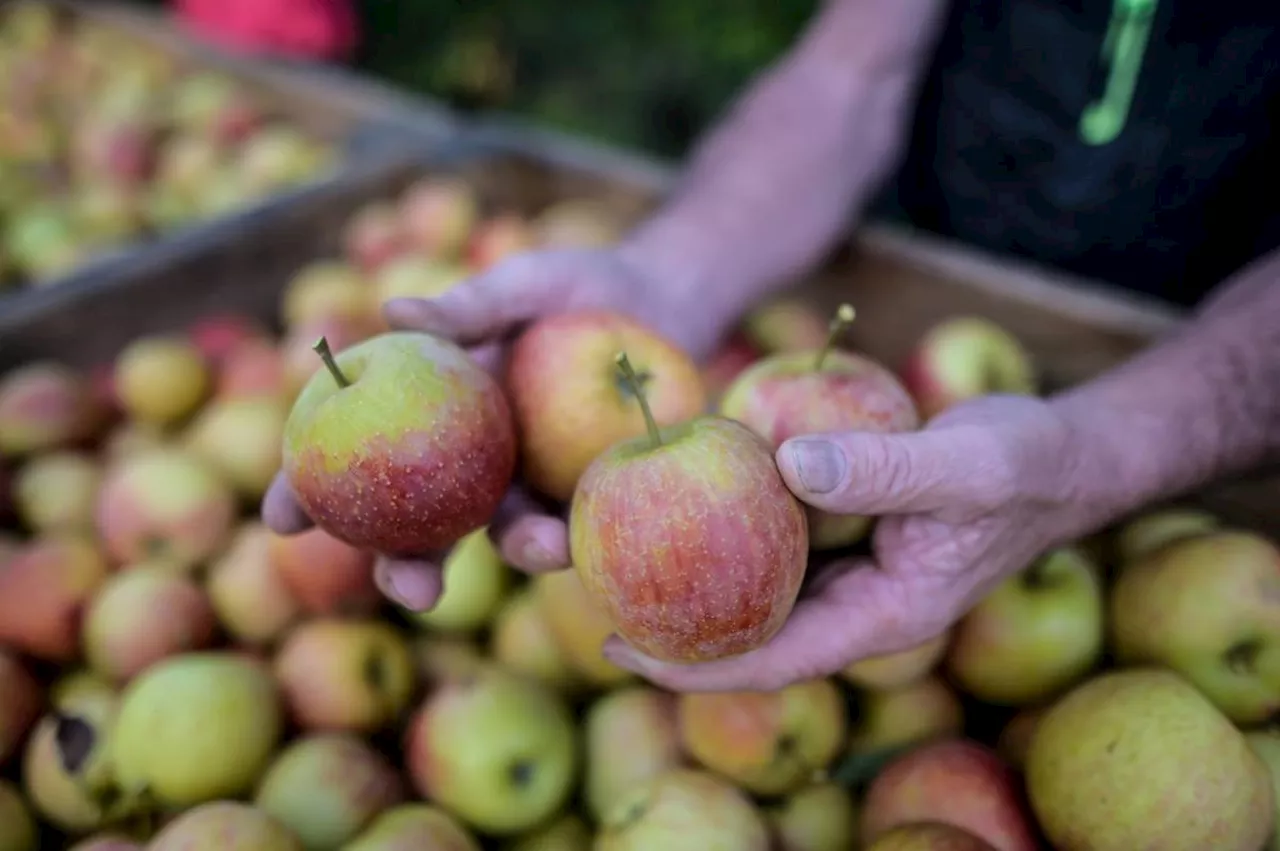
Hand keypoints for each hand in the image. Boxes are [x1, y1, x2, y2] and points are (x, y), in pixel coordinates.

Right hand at [262, 246, 726, 609]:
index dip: (311, 488)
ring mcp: (529, 481)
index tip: (281, 518)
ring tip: (533, 547)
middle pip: (418, 525)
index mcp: (431, 411)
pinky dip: (568, 534)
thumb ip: (469, 305)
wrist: (662, 301)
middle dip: (403, 568)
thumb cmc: (576, 287)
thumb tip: (394, 309)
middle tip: (408, 587)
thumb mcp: (523, 286)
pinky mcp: (585, 491)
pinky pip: (571, 522)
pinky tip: (572, 537)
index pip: (356, 453)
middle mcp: (470, 460)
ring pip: (499, 538)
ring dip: (513, 555)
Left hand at [600, 395, 1102, 691]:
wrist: (1065, 454)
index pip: (776, 658)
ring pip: (760, 584)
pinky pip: (779, 540)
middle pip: (753, 628)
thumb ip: (886, 469)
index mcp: (884, 613)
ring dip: (697, 573)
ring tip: (617, 554)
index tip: (620, 648)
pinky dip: (734, 525)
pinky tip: (687, 498)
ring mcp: (853, 570)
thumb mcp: (969, 462)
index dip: (697, 665)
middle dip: (677, 624)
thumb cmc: (1028, 464)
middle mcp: (858, 602)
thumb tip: (787, 464)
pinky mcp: (850, 531)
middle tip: (590, 597)